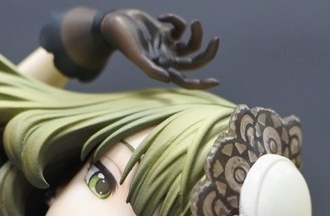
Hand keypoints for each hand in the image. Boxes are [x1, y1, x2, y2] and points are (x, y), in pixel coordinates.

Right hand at [100, 10, 218, 88]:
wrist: (112, 23)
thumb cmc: (122, 39)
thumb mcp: (135, 54)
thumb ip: (150, 68)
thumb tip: (168, 79)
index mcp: (162, 68)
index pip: (184, 81)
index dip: (200, 84)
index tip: (216, 81)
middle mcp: (167, 59)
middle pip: (194, 63)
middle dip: (208, 53)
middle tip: (215, 40)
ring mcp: (167, 46)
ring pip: (191, 45)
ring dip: (197, 34)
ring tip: (195, 22)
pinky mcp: (166, 32)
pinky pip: (180, 28)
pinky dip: (177, 21)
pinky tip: (162, 17)